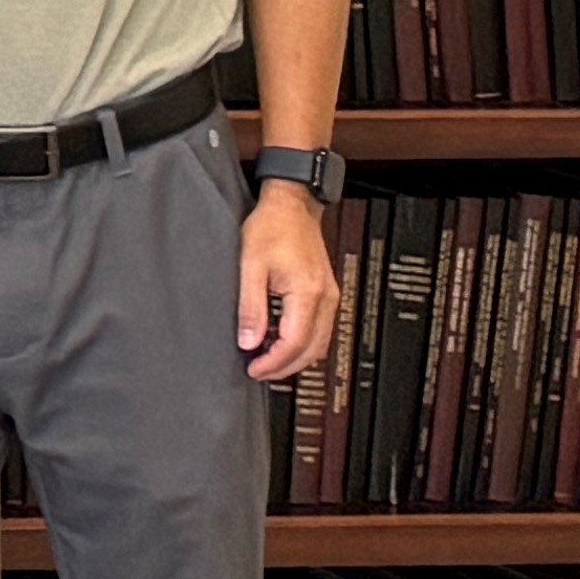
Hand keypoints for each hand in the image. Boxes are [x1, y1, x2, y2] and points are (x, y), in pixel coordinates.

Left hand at [239, 181, 339, 385]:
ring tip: (266, 360)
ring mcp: (330, 298)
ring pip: (319, 344)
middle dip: (285, 367)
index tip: (253, 370)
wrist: (292, 206)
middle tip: (258, 372)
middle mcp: (326, 300)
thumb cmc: (271, 228)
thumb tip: (248, 342)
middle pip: (312, 350)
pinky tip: (280, 341)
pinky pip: (320, 330)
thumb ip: (250, 307)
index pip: (294, 343)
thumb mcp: (250, 265)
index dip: (274, 363)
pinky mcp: (327, 294)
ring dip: (295, 357)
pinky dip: (302, 343)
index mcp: (308, 294)